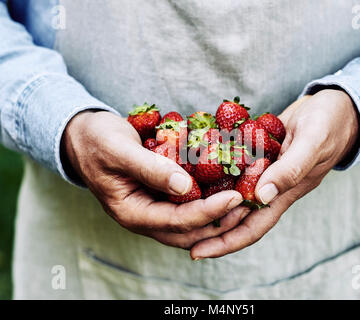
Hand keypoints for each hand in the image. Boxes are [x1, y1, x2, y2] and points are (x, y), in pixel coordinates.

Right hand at [62, 111, 243, 248]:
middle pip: (190, 231)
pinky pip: (188, 204)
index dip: (209, 211)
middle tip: (250, 203)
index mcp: (132, 213)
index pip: (177, 221)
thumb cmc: (97, 141)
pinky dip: (209, 197)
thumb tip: (184, 186)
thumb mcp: (119, 151)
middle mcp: (146, 217)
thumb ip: (150, 169)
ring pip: (192, 222)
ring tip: (246, 196)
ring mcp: (154, 209)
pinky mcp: (161, 197)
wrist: (83, 137)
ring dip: (219, 213)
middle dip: (221, 221)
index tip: (236, 196)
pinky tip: (227, 183)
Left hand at [190, 89, 359, 258]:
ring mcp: (264, 170)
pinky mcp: (259, 154)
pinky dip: (215, 170)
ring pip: (231, 192)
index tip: (196, 251)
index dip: (226, 242)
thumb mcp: (312, 142)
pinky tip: (195, 169)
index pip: (252, 226)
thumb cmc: (330, 123)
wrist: (336, 106)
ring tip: (179, 204)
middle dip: (208, 226)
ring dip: (208, 199)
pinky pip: (234, 167)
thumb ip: (291, 169)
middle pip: (236, 216)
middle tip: (176, 231)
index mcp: (286, 193)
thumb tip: (262, 196)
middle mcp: (271, 187)